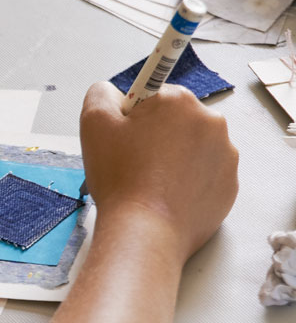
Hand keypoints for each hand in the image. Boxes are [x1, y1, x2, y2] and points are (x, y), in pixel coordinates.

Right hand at [79, 82, 238, 261]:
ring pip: (191, 147)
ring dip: (172, 158)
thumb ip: (101, 93)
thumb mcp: (93, 123)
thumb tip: (111, 91)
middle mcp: (210, 122)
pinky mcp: (229, 184)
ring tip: (148, 182)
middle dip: (155, 135)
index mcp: (179, 101)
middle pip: (175, 120)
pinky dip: (186, 181)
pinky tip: (165, 195)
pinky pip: (203, 174)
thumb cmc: (120, 179)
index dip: (133, 116)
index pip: (153, 95)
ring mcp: (225, 155)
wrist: (145, 231)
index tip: (126, 136)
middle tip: (132, 162)